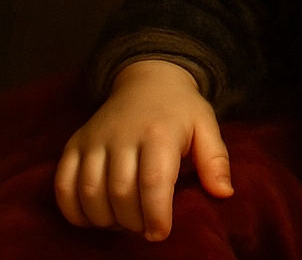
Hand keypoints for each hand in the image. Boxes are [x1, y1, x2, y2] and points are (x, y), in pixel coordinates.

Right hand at [54, 58, 233, 240]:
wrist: (148, 80)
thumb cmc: (180, 110)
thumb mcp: (206, 126)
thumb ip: (215, 160)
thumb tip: (225, 193)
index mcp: (160, 131)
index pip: (154, 181)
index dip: (156, 214)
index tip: (160, 233)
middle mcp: (124, 133)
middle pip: (121, 192)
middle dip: (133, 220)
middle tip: (145, 226)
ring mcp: (95, 138)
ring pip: (90, 192)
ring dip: (105, 219)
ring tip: (124, 221)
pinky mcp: (75, 144)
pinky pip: (63, 185)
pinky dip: (74, 210)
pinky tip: (94, 217)